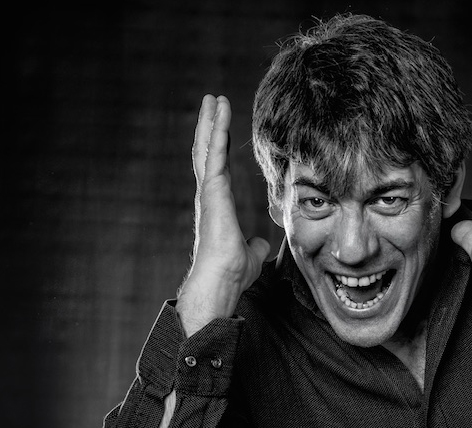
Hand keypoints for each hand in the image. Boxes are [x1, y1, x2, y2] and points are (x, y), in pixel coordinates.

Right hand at [177, 95, 269, 334]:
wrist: (221, 281)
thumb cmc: (232, 272)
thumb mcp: (251, 254)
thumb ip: (255, 244)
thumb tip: (261, 242)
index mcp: (216, 205)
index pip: (217, 169)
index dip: (218, 147)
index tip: (220, 129)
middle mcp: (208, 195)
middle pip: (207, 152)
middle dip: (209, 126)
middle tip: (212, 103)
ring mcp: (208, 191)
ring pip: (208, 147)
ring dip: (211, 121)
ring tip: (213, 99)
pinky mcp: (212, 190)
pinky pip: (215, 153)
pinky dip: (217, 130)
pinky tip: (220, 112)